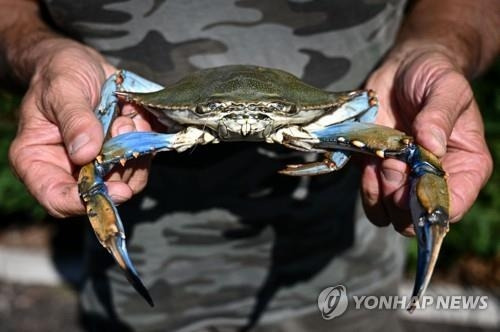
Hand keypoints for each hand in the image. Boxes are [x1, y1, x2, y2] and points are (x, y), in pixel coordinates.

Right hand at [8, 40, 150, 217]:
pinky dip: (145, 143)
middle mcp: (67, 168)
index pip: (56, 198)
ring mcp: (96, 164)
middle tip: (123, 128)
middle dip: (119, 167)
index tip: (116, 190)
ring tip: (124, 117)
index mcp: (37, 159)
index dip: (85, 202)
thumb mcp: (63, 88)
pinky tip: (135, 118)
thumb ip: (74, 119)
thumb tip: (85, 153)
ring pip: (125, 179)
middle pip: (99, 193)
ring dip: (134, 150)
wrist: (81, 62)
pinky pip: (140, 162)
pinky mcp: (119, 155)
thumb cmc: (60, 72)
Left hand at [362, 47, 492, 235]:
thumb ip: (440, 115)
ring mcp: (404, 179)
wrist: (402, 69)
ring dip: (380, 195)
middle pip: (417, 218)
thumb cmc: (433, 76)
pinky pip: (370, 198)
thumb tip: (431, 145)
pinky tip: (368, 161)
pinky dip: (366, 187)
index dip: (430, 204)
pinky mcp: (377, 173)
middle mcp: (434, 180)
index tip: (413, 184)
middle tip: (393, 167)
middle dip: (401, 199)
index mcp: (465, 166)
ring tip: (381, 162)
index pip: (453, 205)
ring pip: (390, 216)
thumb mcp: (446, 87)